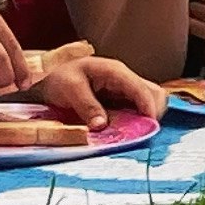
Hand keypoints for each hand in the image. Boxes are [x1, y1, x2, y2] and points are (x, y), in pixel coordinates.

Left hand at [27, 49, 167, 125]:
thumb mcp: (70, 89)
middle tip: (141, 132)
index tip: (149, 127)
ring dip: (146, 117)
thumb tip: (102, 125)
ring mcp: (124, 89)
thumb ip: (87, 106)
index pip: (141, 88)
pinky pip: (137, 109)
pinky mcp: (120, 100)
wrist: (50, 78)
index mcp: (115, 71)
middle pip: (154, 93)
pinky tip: (126, 130)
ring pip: (149, 101)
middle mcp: (124, 79)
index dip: (148, 108)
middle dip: (153, 113)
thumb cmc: (59, 79)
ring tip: (134, 133)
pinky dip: (137, 120)